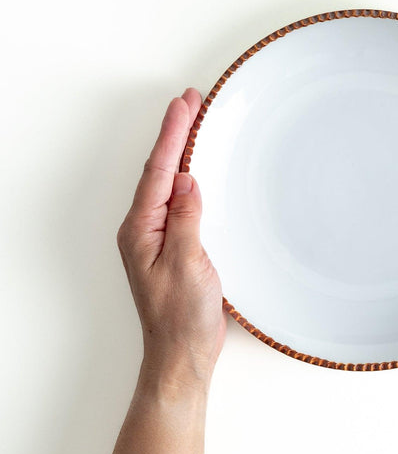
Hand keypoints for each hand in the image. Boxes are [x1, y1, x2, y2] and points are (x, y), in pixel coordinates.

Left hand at [117, 88, 225, 389]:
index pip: (159, 171)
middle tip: (190, 100)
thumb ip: (184, 218)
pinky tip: (198, 168)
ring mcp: (159, 235)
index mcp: (141, 229)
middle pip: (159, 169)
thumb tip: (186, 179)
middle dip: (175, 133)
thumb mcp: (187, 263)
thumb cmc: (181, 317)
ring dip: (181, 150)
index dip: (173, 134)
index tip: (185, 104)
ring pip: (169, 182)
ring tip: (194, 122)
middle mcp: (145, 227)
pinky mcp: (175, 243)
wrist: (182, 353)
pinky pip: (180, 200)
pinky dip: (189, 176)